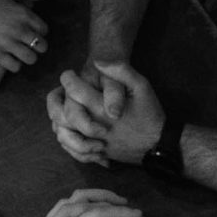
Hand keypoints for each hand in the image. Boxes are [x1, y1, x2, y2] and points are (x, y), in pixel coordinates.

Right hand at [0, 0, 48, 70]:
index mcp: (22, 12)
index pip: (44, 29)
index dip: (41, 32)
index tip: (33, 32)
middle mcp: (18, 28)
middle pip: (42, 46)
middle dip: (39, 46)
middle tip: (29, 45)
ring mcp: (6, 42)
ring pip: (31, 59)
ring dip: (28, 57)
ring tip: (20, 53)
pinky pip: (14, 67)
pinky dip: (15, 65)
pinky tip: (8, 58)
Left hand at [22, 190, 141, 216]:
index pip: (94, 214)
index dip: (118, 212)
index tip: (137, 214)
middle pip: (81, 200)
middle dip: (105, 199)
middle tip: (126, 203)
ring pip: (72, 203)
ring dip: (92, 199)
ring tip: (113, 203)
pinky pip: (69, 212)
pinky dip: (84, 207)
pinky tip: (98, 216)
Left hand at [47, 61, 162, 164]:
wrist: (159, 145)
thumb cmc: (150, 114)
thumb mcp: (142, 87)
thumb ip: (121, 71)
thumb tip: (98, 61)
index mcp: (104, 110)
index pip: (75, 92)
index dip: (68, 79)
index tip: (69, 74)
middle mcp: (95, 129)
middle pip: (63, 114)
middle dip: (56, 99)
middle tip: (61, 89)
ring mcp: (94, 144)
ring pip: (63, 135)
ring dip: (57, 120)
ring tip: (61, 107)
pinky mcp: (96, 154)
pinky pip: (72, 150)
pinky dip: (65, 139)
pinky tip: (67, 127)